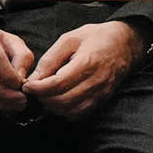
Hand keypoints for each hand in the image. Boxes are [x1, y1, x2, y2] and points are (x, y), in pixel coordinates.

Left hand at [22, 22, 144, 119]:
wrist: (124, 44)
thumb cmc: (95, 38)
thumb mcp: (69, 40)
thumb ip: (50, 60)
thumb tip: (33, 79)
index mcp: (87, 63)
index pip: (58, 84)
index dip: (38, 88)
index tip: (27, 85)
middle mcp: (96, 82)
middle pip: (63, 101)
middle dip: (43, 98)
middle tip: (34, 89)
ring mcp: (101, 94)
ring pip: (71, 111)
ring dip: (53, 106)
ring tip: (45, 94)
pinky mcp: (102, 100)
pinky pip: (81, 114)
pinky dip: (66, 111)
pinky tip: (59, 99)